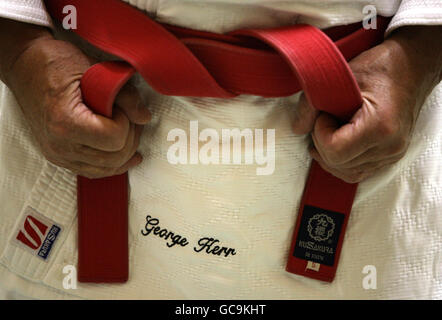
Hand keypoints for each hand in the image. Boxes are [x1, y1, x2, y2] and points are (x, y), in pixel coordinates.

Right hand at [1, 19, 150, 178]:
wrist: (25, 65)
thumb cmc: (55, 63)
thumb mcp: (95, 71)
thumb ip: (125, 95)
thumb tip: (144, 117)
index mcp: (65, 122)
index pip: (114, 139)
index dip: (126, 123)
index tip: (120, 108)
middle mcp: (59, 144)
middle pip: (113, 158)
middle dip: (130, 138)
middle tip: (130, 118)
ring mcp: (58, 154)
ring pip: (106, 169)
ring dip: (124, 152)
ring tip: (127, 131)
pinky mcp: (60, 157)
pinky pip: (93, 171)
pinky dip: (112, 164)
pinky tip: (126, 154)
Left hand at [292, 26, 441, 182]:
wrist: (411, 67)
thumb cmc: (380, 67)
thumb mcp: (342, 77)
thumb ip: (312, 103)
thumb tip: (297, 129)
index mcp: (380, 126)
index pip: (335, 151)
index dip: (320, 133)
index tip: (325, 115)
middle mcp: (389, 146)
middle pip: (339, 164)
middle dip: (323, 143)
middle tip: (327, 119)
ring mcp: (392, 154)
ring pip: (347, 173)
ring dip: (330, 155)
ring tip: (330, 131)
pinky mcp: (391, 156)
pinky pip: (359, 172)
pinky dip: (342, 162)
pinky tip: (335, 144)